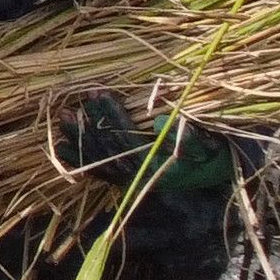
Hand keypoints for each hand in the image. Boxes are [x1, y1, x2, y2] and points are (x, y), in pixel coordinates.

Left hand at [63, 98, 237, 199]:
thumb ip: (192, 140)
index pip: (127, 136)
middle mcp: (141, 176)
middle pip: (108, 147)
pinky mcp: (128, 183)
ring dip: (79, 139)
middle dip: (90, 122)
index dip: (111, 114)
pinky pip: (99, 173)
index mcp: (158, 166)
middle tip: (75, 101)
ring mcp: (132, 181)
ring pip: (99, 160)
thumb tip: (163, 121)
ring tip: (63, 118)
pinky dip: (80, 161)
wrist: (218, 187)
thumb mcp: (213, 150)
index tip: (99, 92)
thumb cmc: (215, 161)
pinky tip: (61, 148)